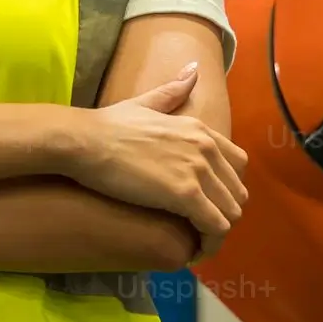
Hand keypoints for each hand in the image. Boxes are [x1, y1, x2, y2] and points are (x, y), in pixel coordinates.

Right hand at [68, 65, 245, 258]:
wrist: (85, 140)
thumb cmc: (107, 125)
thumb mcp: (145, 102)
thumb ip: (173, 91)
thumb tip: (193, 69)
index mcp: (200, 129)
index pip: (237, 164)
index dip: (225, 188)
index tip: (205, 203)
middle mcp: (206, 147)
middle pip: (237, 192)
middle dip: (222, 213)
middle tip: (197, 228)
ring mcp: (198, 170)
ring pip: (231, 213)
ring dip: (216, 232)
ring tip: (195, 241)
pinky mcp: (186, 194)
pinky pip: (215, 227)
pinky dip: (209, 244)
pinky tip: (193, 252)